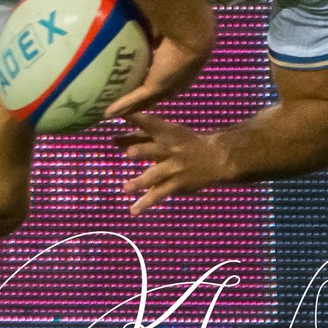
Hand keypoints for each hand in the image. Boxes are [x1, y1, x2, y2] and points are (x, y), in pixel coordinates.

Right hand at [105, 17, 214, 118]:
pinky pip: (135, 99)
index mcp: (182, 65)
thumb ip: (152, 30)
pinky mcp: (156, 88)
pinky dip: (121, 106)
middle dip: (142, 100)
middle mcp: (176, 80)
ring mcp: (166, 86)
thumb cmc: (183, 22)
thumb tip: (138, 18)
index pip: (165, 77)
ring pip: (144, 102)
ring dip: (130, 108)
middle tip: (125, 101)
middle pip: (156, 96)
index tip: (141, 79)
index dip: (153, 79)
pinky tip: (107, 112)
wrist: (191, 31)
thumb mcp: (164, 28)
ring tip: (112, 113)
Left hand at [115, 112, 234, 214]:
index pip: (149, 122)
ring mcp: (174, 168)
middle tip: (129, 153)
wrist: (216, 158)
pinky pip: (160, 194)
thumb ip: (138, 137)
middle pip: (154, 150)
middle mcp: (170, 150)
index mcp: (166, 132)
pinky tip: (133, 211)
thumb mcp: (164, 135)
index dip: (135, 118)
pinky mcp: (177, 184)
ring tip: (126, 188)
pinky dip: (146, 203)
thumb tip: (112, 140)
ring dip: (141, 182)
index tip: (118, 116)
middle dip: (142, 151)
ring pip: (156, 175)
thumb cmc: (182, 142)